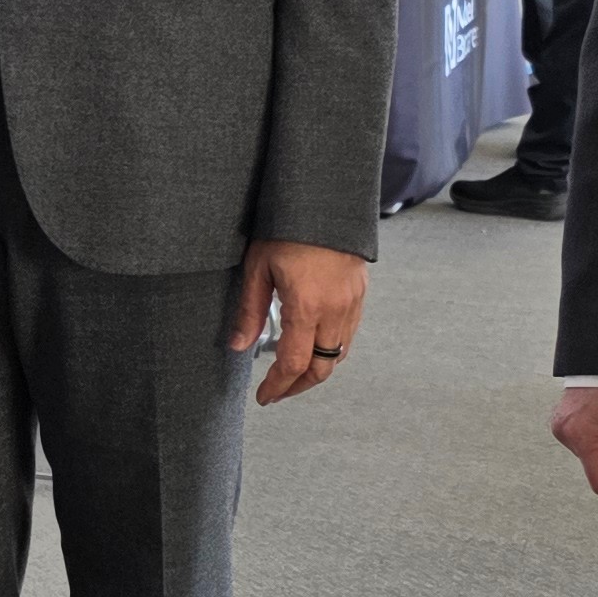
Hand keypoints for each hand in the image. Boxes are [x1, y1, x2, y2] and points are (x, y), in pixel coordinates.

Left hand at [228, 241, 366, 406]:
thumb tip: (237, 345)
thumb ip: (249, 311)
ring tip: (293, 372)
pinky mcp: (360, 294)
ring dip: (317, 369)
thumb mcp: (258, 268)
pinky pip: (349, 334)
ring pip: (339, 353)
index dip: (278, 387)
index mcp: (306, 307)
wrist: (326, 198)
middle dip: (298, 386)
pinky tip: (314, 344)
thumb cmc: (288, 228)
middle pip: (321, 368)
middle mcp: (335, 311)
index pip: (293, 364)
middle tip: (278, 392)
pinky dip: (332, 349)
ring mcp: (352, 303)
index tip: (264, 397)